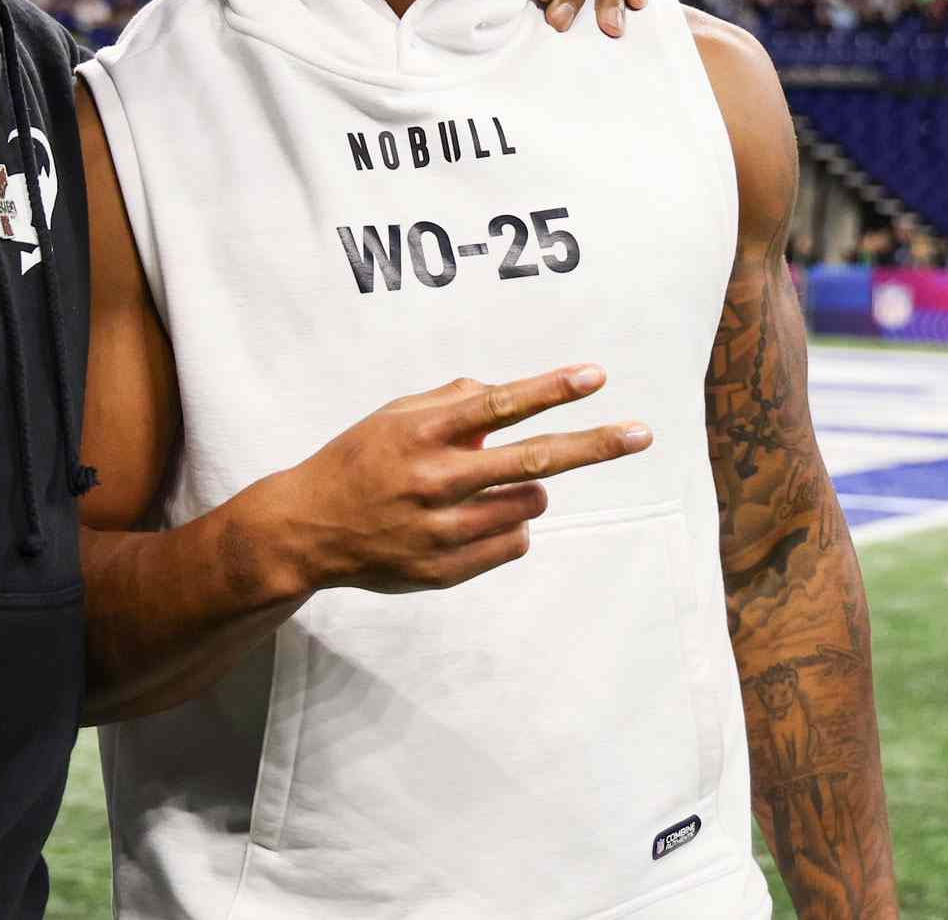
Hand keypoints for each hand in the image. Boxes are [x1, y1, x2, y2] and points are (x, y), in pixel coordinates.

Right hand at [264, 366, 650, 595]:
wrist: (306, 529)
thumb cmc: (356, 461)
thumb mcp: (392, 416)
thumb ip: (449, 403)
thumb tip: (503, 396)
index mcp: (420, 432)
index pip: (498, 405)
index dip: (549, 389)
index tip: (594, 377)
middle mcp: (434, 479)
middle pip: (533, 459)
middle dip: (593, 444)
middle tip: (641, 435)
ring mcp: (441, 530)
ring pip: (528, 503)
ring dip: (528, 488)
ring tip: (492, 486)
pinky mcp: (445, 569)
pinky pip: (513, 543)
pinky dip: (510, 526)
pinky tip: (476, 519)